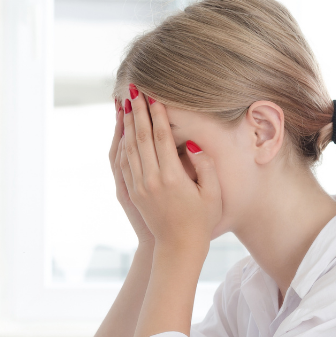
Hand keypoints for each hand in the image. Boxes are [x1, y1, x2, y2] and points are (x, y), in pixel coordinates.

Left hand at [120, 88, 220, 256]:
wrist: (178, 247)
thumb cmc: (202, 220)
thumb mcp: (213, 193)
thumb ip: (205, 166)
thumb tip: (189, 143)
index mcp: (172, 178)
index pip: (161, 137)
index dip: (157, 114)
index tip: (154, 95)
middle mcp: (151, 180)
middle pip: (141, 138)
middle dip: (137, 111)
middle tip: (134, 89)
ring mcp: (139, 187)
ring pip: (129, 148)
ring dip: (126, 124)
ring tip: (125, 104)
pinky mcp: (133, 192)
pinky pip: (124, 162)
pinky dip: (122, 143)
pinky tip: (123, 130)